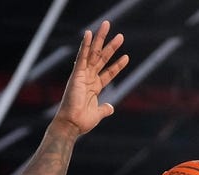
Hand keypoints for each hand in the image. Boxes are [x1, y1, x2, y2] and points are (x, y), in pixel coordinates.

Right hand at [54, 21, 128, 135]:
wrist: (71, 125)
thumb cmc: (81, 122)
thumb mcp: (97, 114)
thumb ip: (104, 109)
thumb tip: (111, 108)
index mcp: (94, 88)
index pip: (108, 73)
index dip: (117, 65)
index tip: (126, 57)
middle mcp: (88, 79)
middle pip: (101, 59)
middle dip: (111, 47)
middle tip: (120, 36)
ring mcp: (82, 75)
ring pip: (93, 54)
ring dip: (100, 39)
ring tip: (107, 25)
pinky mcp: (76, 74)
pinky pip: (81, 57)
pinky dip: (85, 45)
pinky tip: (89, 33)